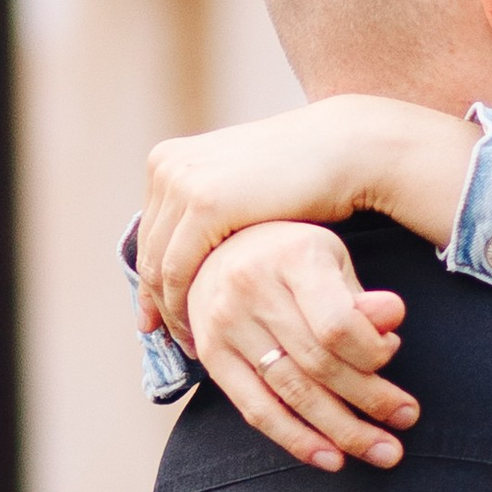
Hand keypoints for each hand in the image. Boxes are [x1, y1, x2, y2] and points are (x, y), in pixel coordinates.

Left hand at [136, 97, 480, 346]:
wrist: (342, 150)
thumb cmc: (303, 175)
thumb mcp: (240, 191)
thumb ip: (212, 212)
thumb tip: (191, 248)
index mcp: (170, 159)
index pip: (151, 233)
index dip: (151, 279)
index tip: (158, 317)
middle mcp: (167, 167)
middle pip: (149, 250)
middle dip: (157, 299)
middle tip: (170, 338)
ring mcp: (182, 183)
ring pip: (158, 265)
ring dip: (170, 309)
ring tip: (191, 342)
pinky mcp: (206, 204)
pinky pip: (180, 269)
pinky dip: (185, 305)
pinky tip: (203, 330)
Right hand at [188, 224, 419, 472]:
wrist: (213, 247)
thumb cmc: (288, 255)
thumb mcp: (332, 258)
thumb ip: (361, 296)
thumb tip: (393, 319)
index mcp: (293, 258)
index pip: (337, 323)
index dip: (372, 353)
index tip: (391, 356)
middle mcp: (253, 289)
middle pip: (319, 364)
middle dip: (369, 400)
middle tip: (405, 422)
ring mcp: (226, 325)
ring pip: (291, 393)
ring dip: (342, 431)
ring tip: (382, 451)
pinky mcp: (211, 356)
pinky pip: (256, 409)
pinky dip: (296, 439)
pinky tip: (330, 458)